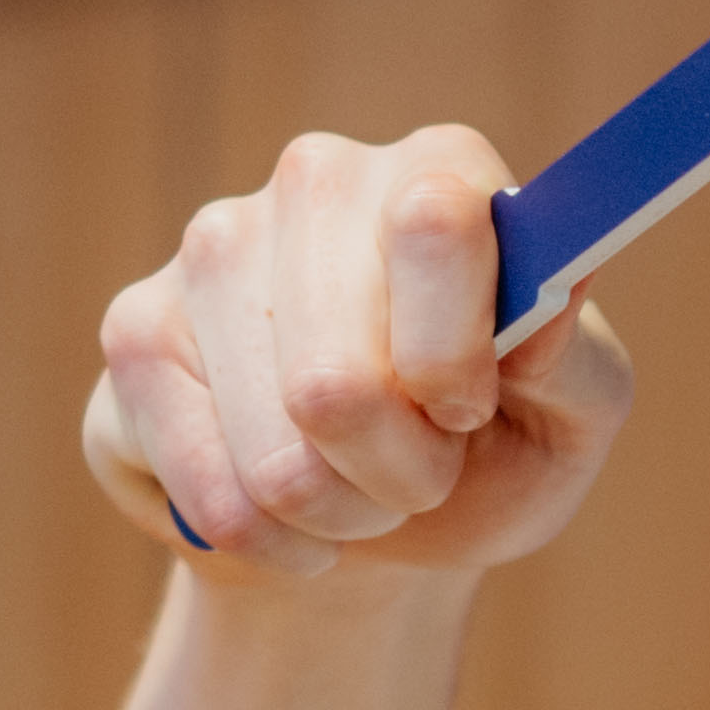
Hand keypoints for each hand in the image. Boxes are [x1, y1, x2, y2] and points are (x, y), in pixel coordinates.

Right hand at [82, 127, 634, 586]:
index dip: (452, 360)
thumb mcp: (570, 418)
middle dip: (401, 473)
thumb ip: (574, 360)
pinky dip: (267, 539)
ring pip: (274, 452)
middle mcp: (317, 179)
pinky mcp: (134, 328)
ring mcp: (211, 246)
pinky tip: (285, 516)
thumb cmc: (491, 451)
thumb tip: (540, 316)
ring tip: (358, 492)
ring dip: (338, 513)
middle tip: (421, 475)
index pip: (436, 224)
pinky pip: (209, 488)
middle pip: (339, 382)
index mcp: (439, 169)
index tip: (466, 412)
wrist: (379, 520)